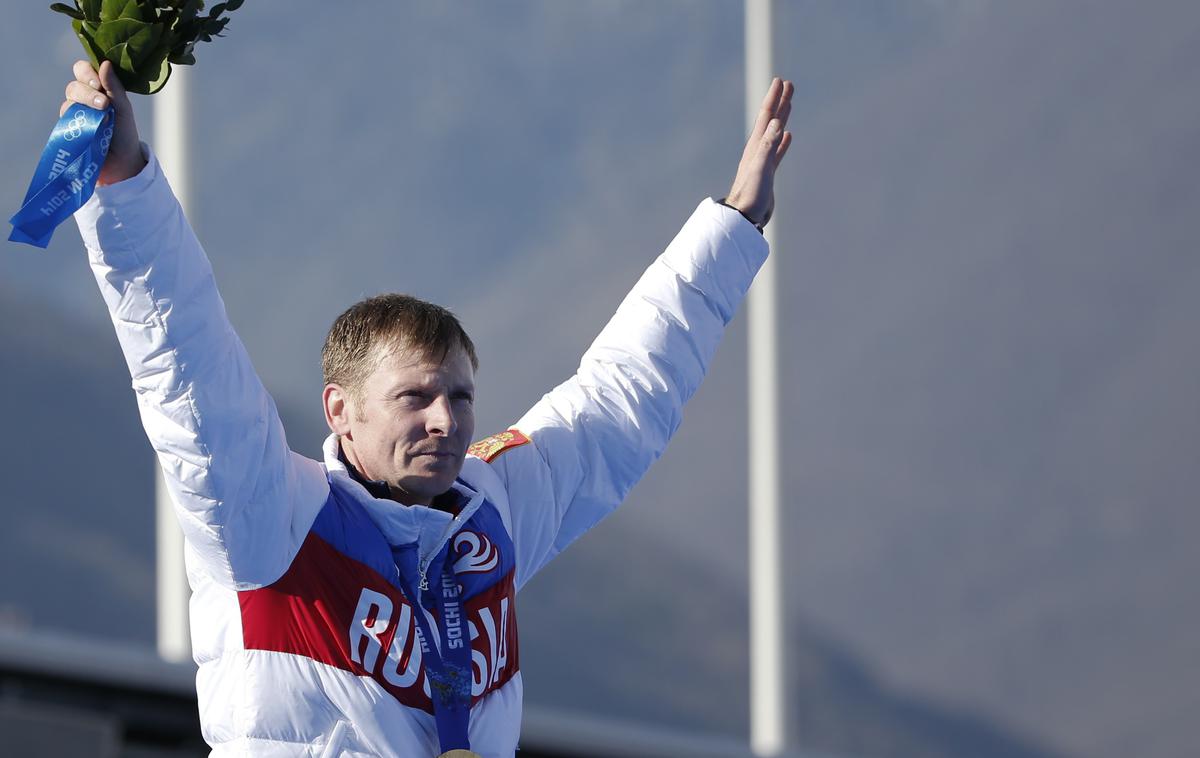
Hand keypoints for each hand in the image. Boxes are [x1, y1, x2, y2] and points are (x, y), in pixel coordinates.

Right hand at [62, 60, 145, 185]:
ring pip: (68, 102)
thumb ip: (115, 88)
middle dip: (87, 92)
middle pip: (74, 86)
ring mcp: (74, 114)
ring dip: (84, 107)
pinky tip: (87, 127)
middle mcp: (83, 99)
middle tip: (103, 104)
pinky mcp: (68, 129)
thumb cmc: (124, 133)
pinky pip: (64, 120)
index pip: (83, 70)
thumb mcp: (124, 109)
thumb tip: (105, 64)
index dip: (86, 72)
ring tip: (101, 117)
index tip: (98, 83)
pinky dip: (76, 122)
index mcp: (97, 89)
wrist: (121, 162)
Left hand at [725, 77, 792, 229]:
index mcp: (755, 146)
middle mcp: (758, 150)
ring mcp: (762, 160)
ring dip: (782, 117)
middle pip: (770, 119)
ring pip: (774, 132)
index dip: (774, 98)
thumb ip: (768, 145)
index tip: (781, 80)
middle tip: (788, 84)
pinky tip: (788, 136)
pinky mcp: (767, 173)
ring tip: (789, 104)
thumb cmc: (750, 194)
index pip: (766, 116)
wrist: (744, 216)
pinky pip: (777, 151)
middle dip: (779, 102)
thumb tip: (775, 121)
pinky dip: (782, 141)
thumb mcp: (760, 167)